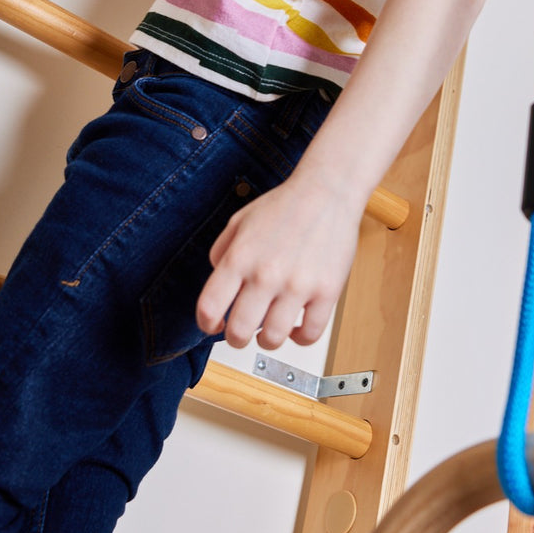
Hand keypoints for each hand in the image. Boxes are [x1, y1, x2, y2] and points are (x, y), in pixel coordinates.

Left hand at [195, 177, 360, 349]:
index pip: (209, 308)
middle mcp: (266, 274)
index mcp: (239, 258)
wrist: (327, 192)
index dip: (207, 324)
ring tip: (270, 328)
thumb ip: (221, 253)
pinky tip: (297, 326)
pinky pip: (310, 334)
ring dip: (267, 340)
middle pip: (239, 332)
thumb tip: (218, 288)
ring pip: (273, 339)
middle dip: (236, 338)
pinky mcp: (327, 292)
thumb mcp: (239, 221)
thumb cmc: (285, 206)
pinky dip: (300, 338)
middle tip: (242, 332)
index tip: (215, 325)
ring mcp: (298, 285)